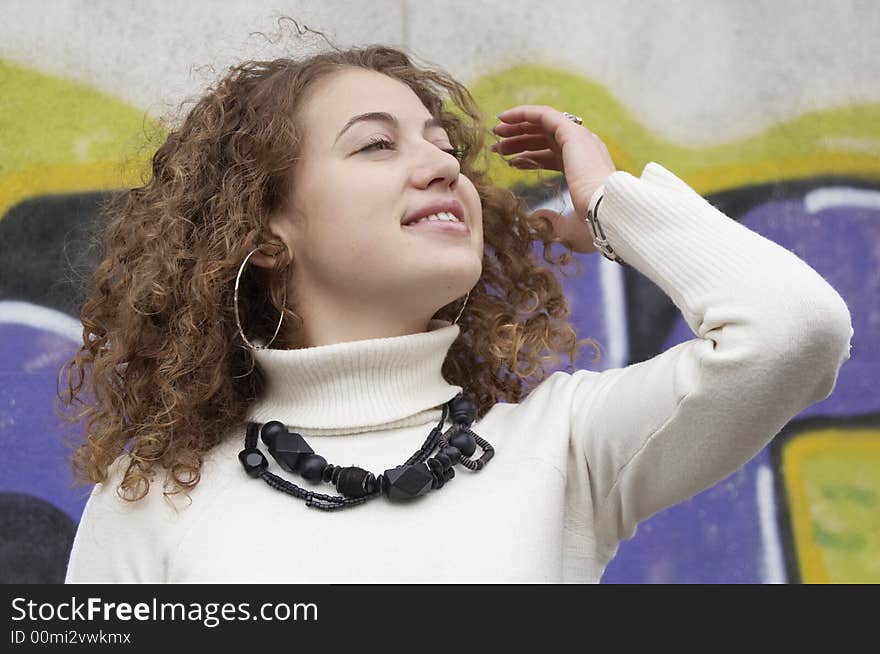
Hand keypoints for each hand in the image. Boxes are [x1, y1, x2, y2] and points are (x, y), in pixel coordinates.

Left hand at [491, 105, 616, 253]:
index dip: (530, 158)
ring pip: (543, 125)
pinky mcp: (572, 133)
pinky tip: (504, 118)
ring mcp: (580, 139)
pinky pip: (544, 115)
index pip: (554, 157)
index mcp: (586, 170)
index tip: (510, 163)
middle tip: (498, 147)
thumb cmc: (595, 225)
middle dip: (521, 141)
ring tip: (496, 135)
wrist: (608, 214)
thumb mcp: (570, 228)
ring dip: (518, 128)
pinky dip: (523, 114)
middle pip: (546, 140)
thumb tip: (537, 216)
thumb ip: (553, 221)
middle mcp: (585, 151)